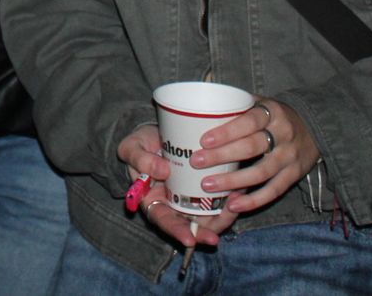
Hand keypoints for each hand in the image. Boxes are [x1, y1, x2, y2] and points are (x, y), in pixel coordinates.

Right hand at [118, 125, 233, 247]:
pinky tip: (239, 189)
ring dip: (222, 217)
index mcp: (152, 201)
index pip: (164, 221)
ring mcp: (191, 197)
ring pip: (209, 217)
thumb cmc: (140, 144)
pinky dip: (230, 197)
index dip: (176, 232)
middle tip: (214, 238)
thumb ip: (141, 160)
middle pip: (190, 226)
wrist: (156, 131)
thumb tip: (163, 172)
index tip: (189, 239)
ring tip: (233, 205)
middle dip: (203, 234)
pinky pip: (219, 198)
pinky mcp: (206, 187)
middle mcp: (173, 204)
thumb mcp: (132, 148)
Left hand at [194, 97, 320, 214]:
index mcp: (272, 112)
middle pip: (252, 147)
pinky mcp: (294, 175)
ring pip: (261, 172)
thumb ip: (236, 106)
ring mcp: (290, 157)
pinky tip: (233, 205)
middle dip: (222, 155)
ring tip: (207, 184)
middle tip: (196, 162)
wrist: (314, 128)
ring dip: (233, 181)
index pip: (249, 121)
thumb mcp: (260, 103)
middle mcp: (283, 134)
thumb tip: (197, 111)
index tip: (204, 140)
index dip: (227, 131)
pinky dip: (253, 200)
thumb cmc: (274, 116)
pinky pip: (273, 190)